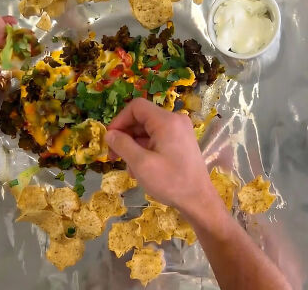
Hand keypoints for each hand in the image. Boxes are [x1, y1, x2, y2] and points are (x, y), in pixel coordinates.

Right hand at [105, 98, 218, 212]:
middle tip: (113, 157)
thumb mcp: (141, 164)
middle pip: (142, 118)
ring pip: (148, 131)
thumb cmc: (170, 182)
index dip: (119, 120)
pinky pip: (158, 139)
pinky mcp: (181, 142)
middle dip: (125, 136)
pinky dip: (146, 150)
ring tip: (130, 169)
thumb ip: (122, 145)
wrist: (199, 200)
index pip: (136, 107)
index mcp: (166, 121)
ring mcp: (180, 131)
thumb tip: (109, 134)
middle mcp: (175, 120)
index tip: (109, 140)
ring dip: (134, 146)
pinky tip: (141, 169)